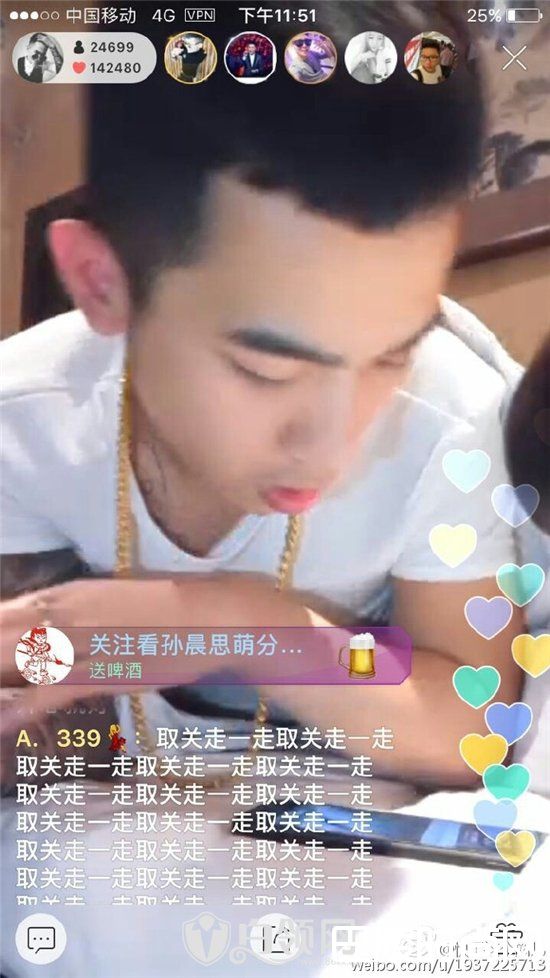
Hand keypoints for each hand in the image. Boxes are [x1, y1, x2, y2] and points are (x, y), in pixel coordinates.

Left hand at [0, 572, 278, 730]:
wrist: (213, 615)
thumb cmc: (163, 610)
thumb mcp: (108, 605)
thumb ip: (71, 617)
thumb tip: (40, 634)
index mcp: (65, 594)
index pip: (3, 612)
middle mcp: (66, 612)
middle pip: (2, 632)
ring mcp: (83, 641)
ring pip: (15, 660)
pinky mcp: (103, 670)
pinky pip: (50, 691)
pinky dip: (21, 707)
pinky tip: (4, 722)